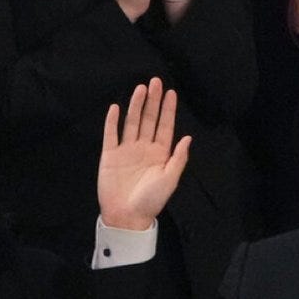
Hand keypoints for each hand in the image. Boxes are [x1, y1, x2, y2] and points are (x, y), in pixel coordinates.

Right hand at [97, 78, 190, 230]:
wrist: (127, 216)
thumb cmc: (151, 200)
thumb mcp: (170, 179)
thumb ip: (178, 158)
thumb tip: (188, 137)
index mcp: (160, 154)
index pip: (165, 126)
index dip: (168, 110)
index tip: (171, 92)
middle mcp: (144, 148)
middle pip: (149, 119)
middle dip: (152, 101)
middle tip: (155, 81)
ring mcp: (126, 150)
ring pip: (132, 123)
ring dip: (135, 105)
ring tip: (140, 88)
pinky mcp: (110, 156)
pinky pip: (111, 135)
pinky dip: (113, 121)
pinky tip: (116, 107)